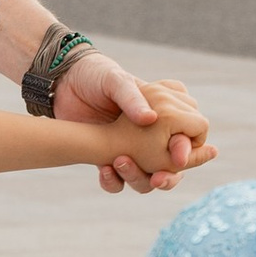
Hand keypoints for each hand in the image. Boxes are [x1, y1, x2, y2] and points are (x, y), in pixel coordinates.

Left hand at [54, 45, 206, 191]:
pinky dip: (113, 181)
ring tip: (120, 163)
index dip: (187, 149)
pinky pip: (118, 182)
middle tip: (159, 179)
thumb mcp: (115, 80)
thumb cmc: (96, 74)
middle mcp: (154, 133)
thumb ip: (133, 97)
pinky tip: (104, 170)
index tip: (177, 158)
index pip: (192, 134)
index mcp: (167, 110)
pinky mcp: (110, 159)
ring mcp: (133, 149)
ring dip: (139, 179)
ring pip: (149, 178)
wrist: (62, 84)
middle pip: (175, 165)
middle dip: (170, 177)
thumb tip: (151, 119)